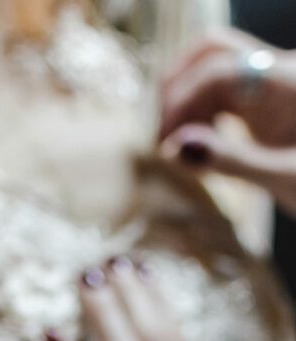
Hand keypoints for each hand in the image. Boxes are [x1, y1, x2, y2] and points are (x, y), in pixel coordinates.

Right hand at [160, 28, 295, 212]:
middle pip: (210, 53)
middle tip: (164, 139)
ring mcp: (272, 86)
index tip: (165, 146)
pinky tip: (199, 148)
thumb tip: (180, 148)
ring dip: (187, 101)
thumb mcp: (285, 180)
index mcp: (286, 82)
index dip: (182, 103)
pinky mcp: (267, 105)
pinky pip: (224, 93)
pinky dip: (202, 113)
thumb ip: (233, 162)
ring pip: (213, 69)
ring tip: (177, 148)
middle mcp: (278, 73)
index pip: (216, 71)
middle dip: (178, 89)